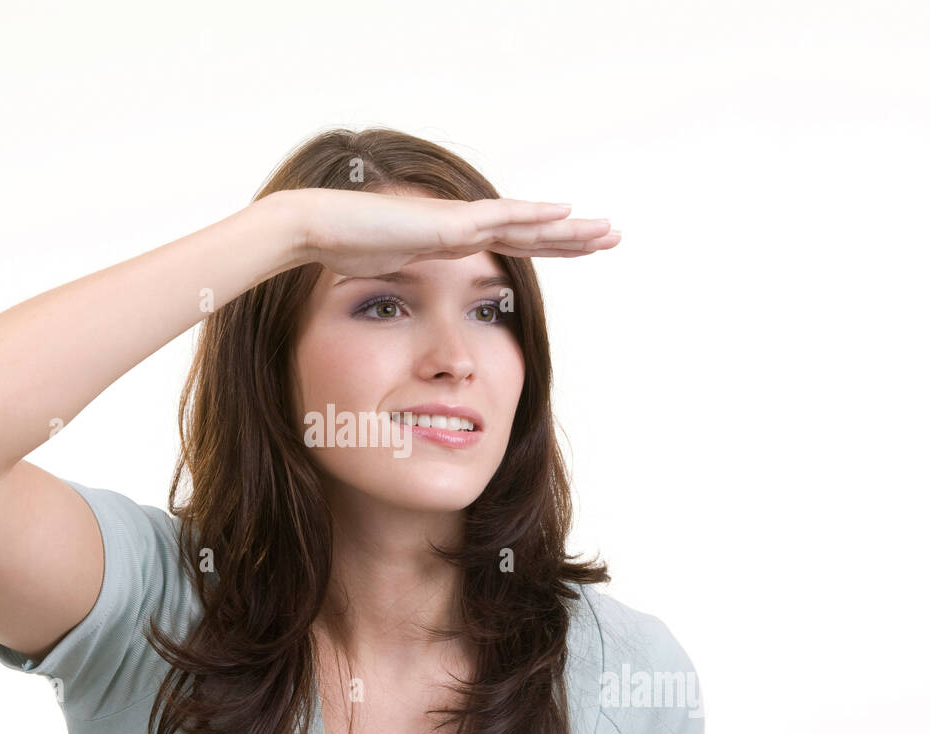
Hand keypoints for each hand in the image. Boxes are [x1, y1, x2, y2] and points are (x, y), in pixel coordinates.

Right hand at [289, 187, 618, 277]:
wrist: (318, 231)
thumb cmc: (340, 255)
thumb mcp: (382, 285)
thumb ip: (401, 297)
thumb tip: (401, 325)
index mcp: (449, 244)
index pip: (510, 247)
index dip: (547, 248)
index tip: (580, 248)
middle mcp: (460, 229)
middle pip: (530, 234)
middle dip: (572, 238)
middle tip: (611, 237)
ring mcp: (457, 222)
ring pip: (527, 225)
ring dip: (569, 228)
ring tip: (607, 229)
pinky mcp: (449, 221)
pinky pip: (501, 219)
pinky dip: (535, 216)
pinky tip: (567, 213)